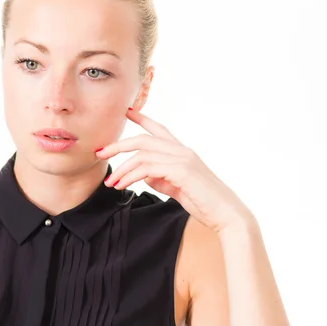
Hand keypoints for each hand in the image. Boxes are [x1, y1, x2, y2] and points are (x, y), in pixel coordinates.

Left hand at [95, 108, 253, 233]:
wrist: (226, 214)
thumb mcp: (177, 188)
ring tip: (110, 183)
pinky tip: (121, 186)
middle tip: (100, 153)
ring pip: (142, 155)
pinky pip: (147, 168)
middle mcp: (182, 151)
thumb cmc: (204, 202)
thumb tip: (144, 176)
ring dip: (121, 168)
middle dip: (118, 145)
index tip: (126, 111)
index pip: (159, 129)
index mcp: (182, 152)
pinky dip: (130, 176)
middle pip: (143, 139)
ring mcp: (182, 159)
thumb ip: (161, 179)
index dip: (141, 118)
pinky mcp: (181, 171)